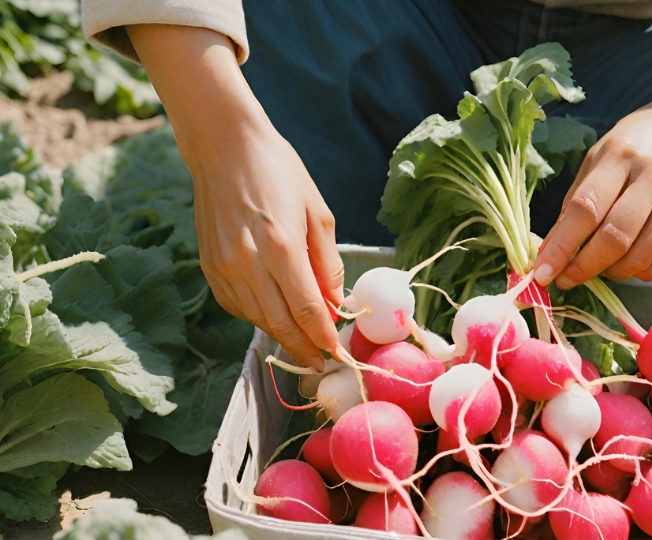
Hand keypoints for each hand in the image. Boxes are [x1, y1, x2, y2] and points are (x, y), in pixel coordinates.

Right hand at [192, 123, 342, 368]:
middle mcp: (249, 262)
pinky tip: (273, 316)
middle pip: (281, 323)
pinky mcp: (209, 266)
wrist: (224, 146)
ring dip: (281, 335)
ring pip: (257, 319)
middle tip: (320, 363)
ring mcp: (224, 266)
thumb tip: (335, 303)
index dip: (323, 337)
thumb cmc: (279, 172)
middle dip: (303, 348)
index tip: (336, 354)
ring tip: (301, 343)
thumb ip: (327, 262)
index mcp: (282, 246)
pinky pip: (235, 306)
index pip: (307, 309)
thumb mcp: (317, 212)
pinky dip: (257, 317)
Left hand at [534, 106, 651, 288]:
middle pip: (615, 239)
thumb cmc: (630, 148)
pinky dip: (633, 273)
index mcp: (620, 158)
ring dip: (608, 273)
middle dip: (583, 267)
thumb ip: (573, 206)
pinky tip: (622, 261)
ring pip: (638, 258)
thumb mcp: (594, 161)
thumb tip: (550, 253)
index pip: (586, 209)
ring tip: (594, 265)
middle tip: (564, 278)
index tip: (542, 272)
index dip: (561, 246)